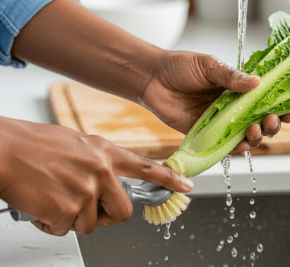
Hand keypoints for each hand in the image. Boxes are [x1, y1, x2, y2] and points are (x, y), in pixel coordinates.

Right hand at [0, 116, 192, 235]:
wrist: (7, 150)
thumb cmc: (38, 145)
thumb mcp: (79, 144)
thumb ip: (100, 161)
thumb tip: (109, 181)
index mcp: (106, 152)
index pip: (146, 167)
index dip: (169, 178)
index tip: (186, 186)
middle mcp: (102, 171)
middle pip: (124, 210)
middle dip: (108, 215)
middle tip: (88, 206)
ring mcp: (86, 191)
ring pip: (92, 224)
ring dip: (73, 217)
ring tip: (56, 197)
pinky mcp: (68, 209)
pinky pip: (67, 229)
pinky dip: (53, 223)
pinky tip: (44, 203)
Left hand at [142, 51, 289, 153]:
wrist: (152, 78)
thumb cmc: (179, 67)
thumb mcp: (208, 65)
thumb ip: (230, 76)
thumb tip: (257, 82)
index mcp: (237, 87)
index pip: (265, 97)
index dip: (280, 104)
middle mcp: (232, 106)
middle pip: (260, 119)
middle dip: (271, 123)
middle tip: (272, 120)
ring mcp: (220, 121)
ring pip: (246, 134)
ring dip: (257, 136)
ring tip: (255, 130)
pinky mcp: (206, 134)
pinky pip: (225, 146)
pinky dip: (236, 148)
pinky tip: (242, 144)